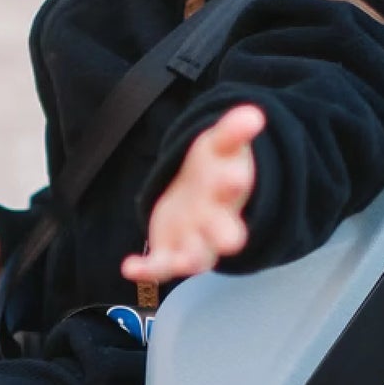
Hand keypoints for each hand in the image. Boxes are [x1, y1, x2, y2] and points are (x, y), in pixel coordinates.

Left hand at [122, 103, 265, 285]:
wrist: (197, 195)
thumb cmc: (212, 170)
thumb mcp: (219, 145)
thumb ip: (233, 131)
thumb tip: (253, 114)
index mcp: (229, 191)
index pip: (235, 186)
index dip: (235, 182)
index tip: (235, 177)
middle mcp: (216, 222)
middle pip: (224, 231)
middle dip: (226, 234)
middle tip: (233, 241)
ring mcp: (195, 241)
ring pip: (197, 256)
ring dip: (191, 259)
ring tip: (185, 262)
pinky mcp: (171, 253)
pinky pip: (160, 266)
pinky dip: (146, 270)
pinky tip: (130, 268)